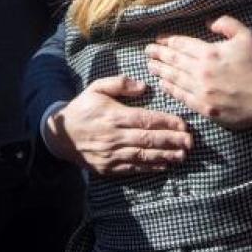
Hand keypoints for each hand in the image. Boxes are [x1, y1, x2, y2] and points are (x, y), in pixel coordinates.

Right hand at [44, 76, 192, 174]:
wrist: (59, 135)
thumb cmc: (83, 108)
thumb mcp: (96, 88)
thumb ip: (120, 83)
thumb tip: (144, 86)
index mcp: (114, 116)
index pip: (146, 119)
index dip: (167, 122)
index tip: (184, 124)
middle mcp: (114, 137)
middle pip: (148, 139)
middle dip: (172, 140)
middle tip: (191, 142)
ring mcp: (111, 154)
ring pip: (143, 156)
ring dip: (165, 156)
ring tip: (183, 155)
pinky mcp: (108, 167)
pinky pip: (132, 168)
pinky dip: (149, 167)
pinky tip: (164, 165)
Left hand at [144, 16, 251, 134]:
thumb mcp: (247, 36)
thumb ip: (226, 24)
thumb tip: (208, 21)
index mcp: (210, 53)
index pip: (182, 45)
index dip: (168, 41)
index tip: (159, 39)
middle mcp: (202, 72)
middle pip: (174, 61)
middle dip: (158, 55)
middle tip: (147, 51)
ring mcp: (202, 92)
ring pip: (174, 79)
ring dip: (160, 71)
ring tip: (150, 66)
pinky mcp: (205, 108)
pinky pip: (182, 97)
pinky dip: (170, 90)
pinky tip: (163, 85)